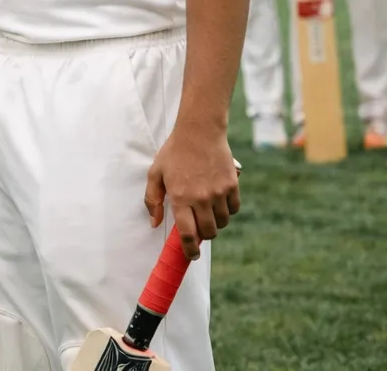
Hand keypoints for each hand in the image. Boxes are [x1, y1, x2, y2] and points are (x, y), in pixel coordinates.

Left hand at [144, 122, 240, 259]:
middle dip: (203, 235)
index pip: (187, 234)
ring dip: (215, 222)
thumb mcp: (155, 174)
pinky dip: (227, 211)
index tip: (191, 255)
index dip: (190, 250)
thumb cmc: (174, 152)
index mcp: (180, 197)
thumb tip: (155, 224)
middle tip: (198, 227)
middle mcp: (201, 198)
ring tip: (207, 212)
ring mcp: (218, 192)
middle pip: (208, 232)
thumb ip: (152, 200)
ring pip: (222, 222)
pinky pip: (233, 209)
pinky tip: (218, 202)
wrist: (199, 131)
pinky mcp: (232, 186)